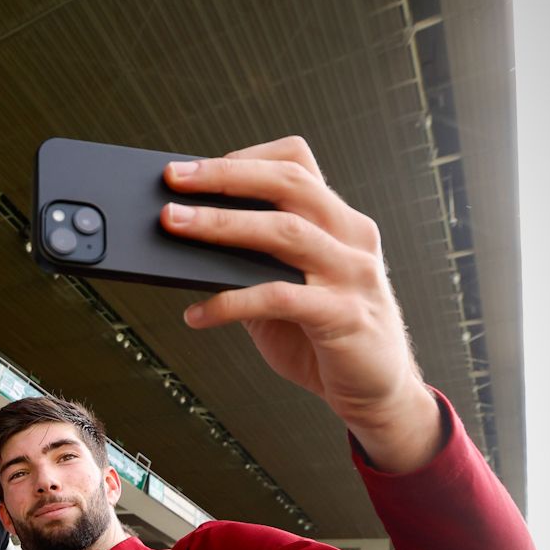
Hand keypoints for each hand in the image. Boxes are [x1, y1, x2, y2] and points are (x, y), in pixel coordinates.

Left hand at [163, 138, 442, 472]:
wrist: (376, 391)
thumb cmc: (322, 335)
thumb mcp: (286, 288)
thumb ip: (249, 264)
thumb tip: (186, 241)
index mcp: (338, 221)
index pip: (297, 163)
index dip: (245, 158)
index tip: (196, 168)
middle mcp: (351, 237)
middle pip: (289, 184)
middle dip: (226, 176)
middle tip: (173, 179)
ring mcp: (352, 274)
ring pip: (285, 231)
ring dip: (222, 224)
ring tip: (174, 225)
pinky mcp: (345, 316)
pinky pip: (278, 298)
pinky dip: (230, 302)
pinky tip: (196, 315)